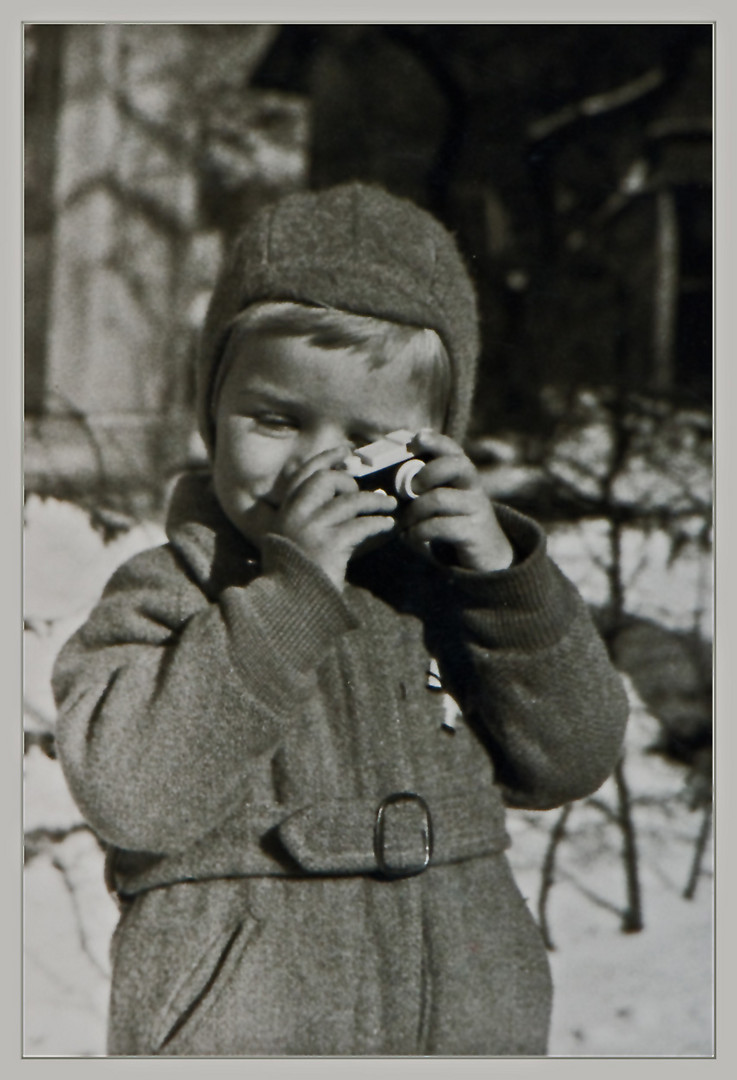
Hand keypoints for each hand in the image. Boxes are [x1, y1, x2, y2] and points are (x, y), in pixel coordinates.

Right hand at [272, 446, 397, 589]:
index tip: (346, 450)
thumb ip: (307, 518)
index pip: (302, 474)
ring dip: (374, 501)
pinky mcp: (329, 545)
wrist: (290, 605)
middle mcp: (294, 515)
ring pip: (348, 501)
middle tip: (362, 490)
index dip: (325, 457)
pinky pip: (361, 525)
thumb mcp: (291, 540)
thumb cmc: (296, 575)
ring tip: (389, 506)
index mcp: (284, 512)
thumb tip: (342, 498)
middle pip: (325, 479)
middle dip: (348, 481)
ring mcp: (311, 529)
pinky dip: (378, 524)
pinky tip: (388, 526)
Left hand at [398, 430, 513, 571]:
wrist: (487, 559)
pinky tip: (411, 538)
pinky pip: (440, 526)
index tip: (416, 439)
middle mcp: (473, 487)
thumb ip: (422, 492)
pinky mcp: (474, 532)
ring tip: (403, 525)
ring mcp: (476, 509)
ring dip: (413, 512)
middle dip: (427, 473)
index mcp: (463, 476)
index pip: (453, 449)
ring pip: (440, 498)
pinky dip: (418, 532)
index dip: (436, 441)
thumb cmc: (452, 526)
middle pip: (456, 464)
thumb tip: (386, 486)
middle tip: (411, 489)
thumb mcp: (440, 505)